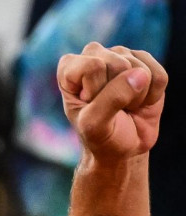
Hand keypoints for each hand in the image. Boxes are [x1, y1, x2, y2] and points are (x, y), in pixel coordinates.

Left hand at [58, 43, 167, 164]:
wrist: (124, 146)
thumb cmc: (101, 136)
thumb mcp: (95, 125)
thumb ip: (111, 100)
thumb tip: (139, 75)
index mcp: (70, 68)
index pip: (92, 66)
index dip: (96, 90)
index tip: (90, 105)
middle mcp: (94, 55)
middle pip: (119, 64)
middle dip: (118, 93)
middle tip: (110, 108)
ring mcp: (122, 56)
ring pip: (140, 69)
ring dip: (136, 96)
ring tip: (124, 106)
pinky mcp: (146, 63)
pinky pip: (159, 76)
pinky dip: (153, 95)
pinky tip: (140, 102)